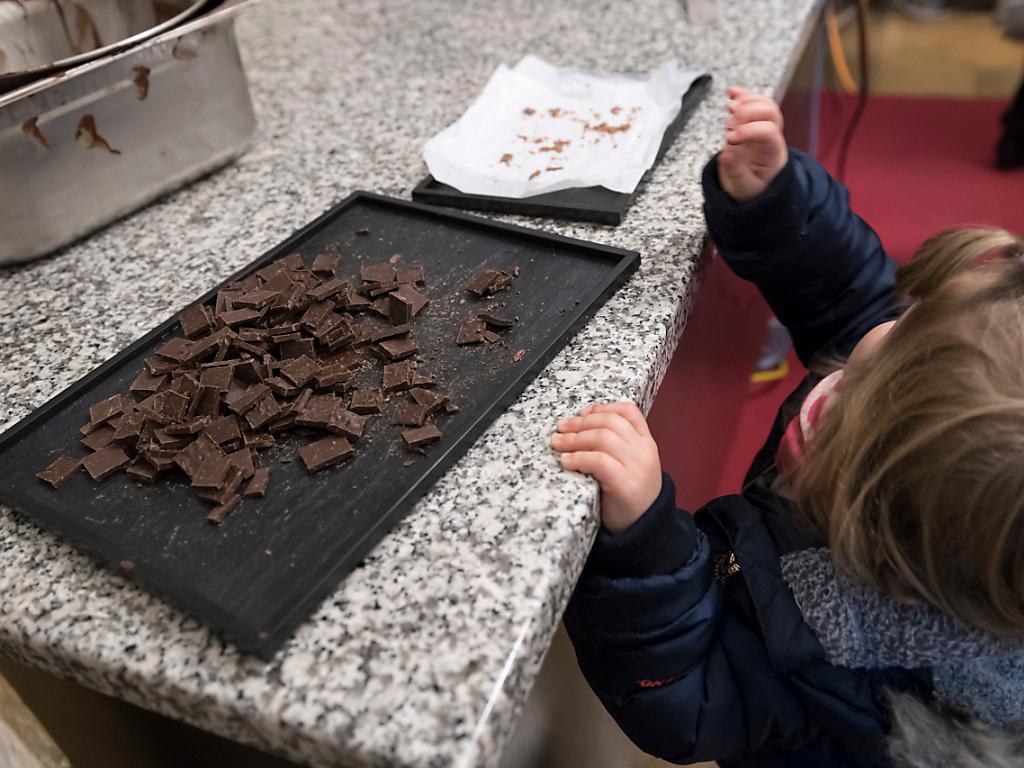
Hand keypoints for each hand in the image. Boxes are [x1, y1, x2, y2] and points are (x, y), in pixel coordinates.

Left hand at [550, 402, 661, 533]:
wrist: (645, 530)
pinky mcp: (624, 485)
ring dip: (574, 439)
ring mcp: (636, 467)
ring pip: (602, 438)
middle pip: (610, 423)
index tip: (583, 412)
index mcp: (646, 443)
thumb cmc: (630, 498)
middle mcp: (644, 451)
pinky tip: (566, 461)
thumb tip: (584, 425)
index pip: (629, 412)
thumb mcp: (631, 466)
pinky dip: (578, 458)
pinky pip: (598, 461)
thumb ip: (617, 447)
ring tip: (557, 443)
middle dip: (580, 423)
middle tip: (561, 428)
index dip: (603, 408)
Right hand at [718, 87, 787, 202]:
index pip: (768, 131)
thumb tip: (726, 154)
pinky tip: (730, 92)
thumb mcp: (742, 187)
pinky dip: (742, 96)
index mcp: (773, 153)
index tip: (730, 139)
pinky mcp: (752, 122)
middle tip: (731, 122)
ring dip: (746, 100)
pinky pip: (753, 103)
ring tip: (730, 107)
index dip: (749, 131)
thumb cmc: (750, 187)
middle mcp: (772, 136)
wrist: (752, 186)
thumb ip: (736, 172)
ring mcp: (763, 126)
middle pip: (770, 111)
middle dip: (749, 112)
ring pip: (764, 103)